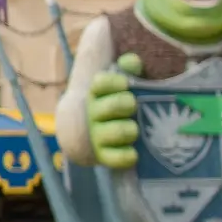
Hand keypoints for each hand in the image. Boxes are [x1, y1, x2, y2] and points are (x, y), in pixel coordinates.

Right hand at [86, 51, 142, 168]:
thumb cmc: (112, 103)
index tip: (126, 83)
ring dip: (131, 129)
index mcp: (96, 93)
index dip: (114, 82)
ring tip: (134, 129)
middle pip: (114, 105)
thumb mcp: (118, 84)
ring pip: (119, 131)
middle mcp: (93, 113)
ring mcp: (97, 136)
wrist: (87, 135)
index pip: (101, 83)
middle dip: (127, 104)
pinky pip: (117, 159)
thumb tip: (133, 62)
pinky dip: (127, 156)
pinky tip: (134, 153)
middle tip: (133, 105)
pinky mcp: (103, 157)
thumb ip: (126, 70)